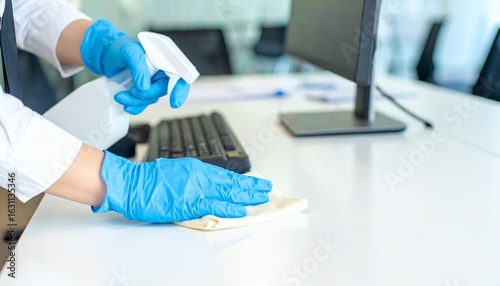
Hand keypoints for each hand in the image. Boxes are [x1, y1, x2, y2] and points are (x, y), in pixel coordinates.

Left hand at [80, 20, 188, 113]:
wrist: (106, 54)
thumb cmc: (120, 47)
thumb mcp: (129, 52)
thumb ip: (138, 67)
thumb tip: (145, 87)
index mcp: (164, 60)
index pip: (179, 76)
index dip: (179, 89)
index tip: (174, 102)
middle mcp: (161, 72)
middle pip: (163, 90)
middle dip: (147, 95)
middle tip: (132, 92)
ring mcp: (153, 82)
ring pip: (152, 98)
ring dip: (136, 101)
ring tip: (120, 96)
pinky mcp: (143, 91)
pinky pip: (144, 104)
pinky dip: (135, 107)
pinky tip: (125, 104)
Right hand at [92, 151, 272, 222]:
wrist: (133, 183)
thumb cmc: (150, 180)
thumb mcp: (177, 171)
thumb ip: (194, 178)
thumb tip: (207, 185)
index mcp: (197, 168)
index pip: (226, 175)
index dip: (243, 180)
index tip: (255, 182)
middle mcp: (200, 176)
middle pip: (232, 182)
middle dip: (251, 186)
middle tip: (267, 189)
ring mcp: (196, 189)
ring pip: (228, 192)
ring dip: (247, 195)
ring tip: (262, 198)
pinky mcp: (189, 202)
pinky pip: (214, 206)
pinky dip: (229, 208)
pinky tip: (241, 210)